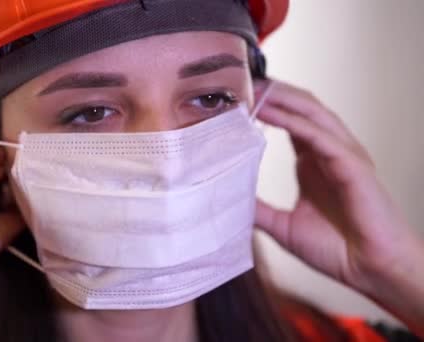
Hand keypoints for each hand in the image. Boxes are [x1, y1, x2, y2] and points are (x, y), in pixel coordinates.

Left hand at [254, 80, 423, 332]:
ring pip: (312, 113)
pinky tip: (272, 113)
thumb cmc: (336, 248)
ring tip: (255, 88)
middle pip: (302, 108)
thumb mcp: (283, 226)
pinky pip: (321, 136)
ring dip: (283, 99)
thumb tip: (228, 201)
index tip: (237, 100)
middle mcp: (329, 152)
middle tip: (242, 83)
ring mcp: (343, 155)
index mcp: (315, 161)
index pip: (290, 121)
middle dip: (273, 93)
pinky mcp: (353, 164)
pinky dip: (295, 122)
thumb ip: (259, 210)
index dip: (266, 107)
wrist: (370, 270)